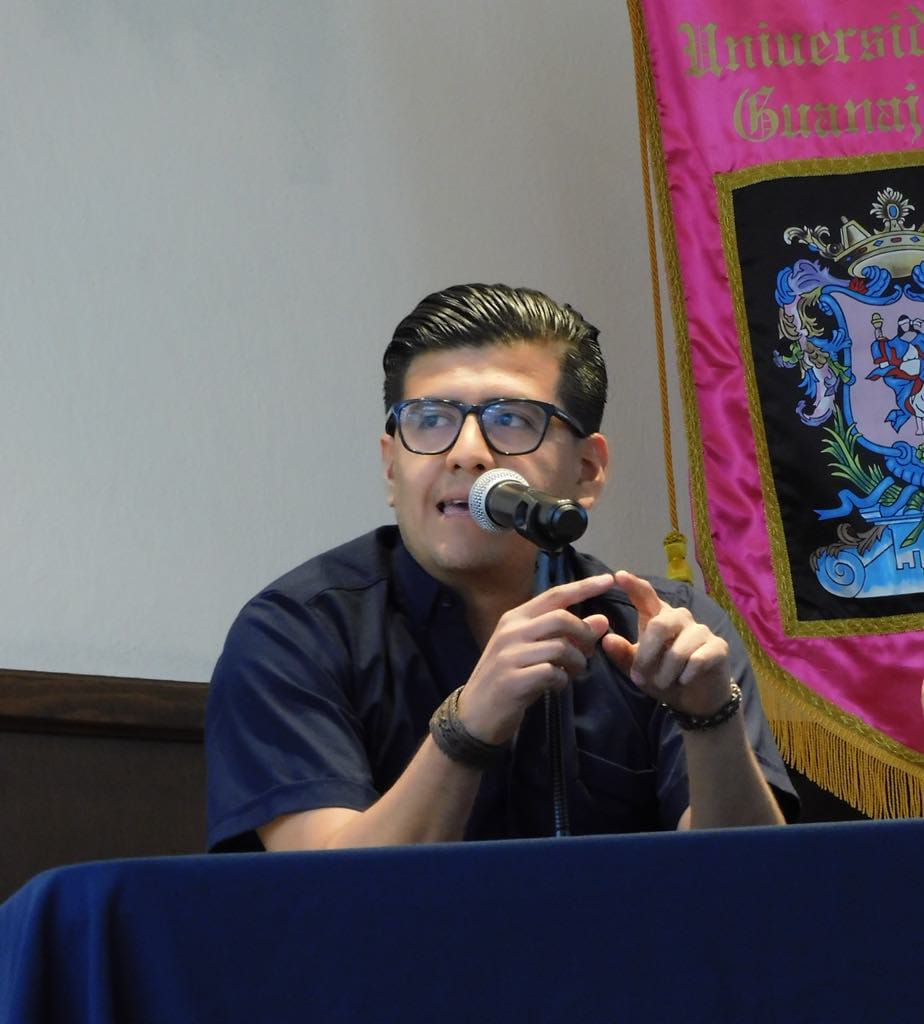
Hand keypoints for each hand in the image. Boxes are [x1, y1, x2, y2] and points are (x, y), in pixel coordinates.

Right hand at [457, 573, 613, 744]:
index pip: (554, 595)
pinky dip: (563, 680)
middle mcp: (510, 631)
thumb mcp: (532, 650)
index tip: (608, 579)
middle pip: (561, 618)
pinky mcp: (513, 681)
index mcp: (514, 618)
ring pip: (561, 647)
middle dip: (584, 634)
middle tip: (588, 651)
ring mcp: (509, 655)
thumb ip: (563, 634)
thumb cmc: (507, 676)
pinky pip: (552, 673)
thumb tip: (601, 620)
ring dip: (576, 662)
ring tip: (573, 672)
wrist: (475, 714)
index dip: (584, 586)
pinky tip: (557, 685)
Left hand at [601, 570, 730, 717]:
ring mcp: (701, 630)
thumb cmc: (663, 677)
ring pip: (678, 650)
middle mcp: (680, 617)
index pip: (646, 595)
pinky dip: (685, 675)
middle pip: (659, 625)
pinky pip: (697, 660)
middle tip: (639, 678)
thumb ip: (622, 655)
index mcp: (658, 617)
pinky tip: (684, 680)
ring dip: (665, 672)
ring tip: (662, 684)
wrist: (695, 698)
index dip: (634, 585)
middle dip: (646, 656)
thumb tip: (607, 640)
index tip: (620, 576)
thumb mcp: (638, 669)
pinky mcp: (718, 647)